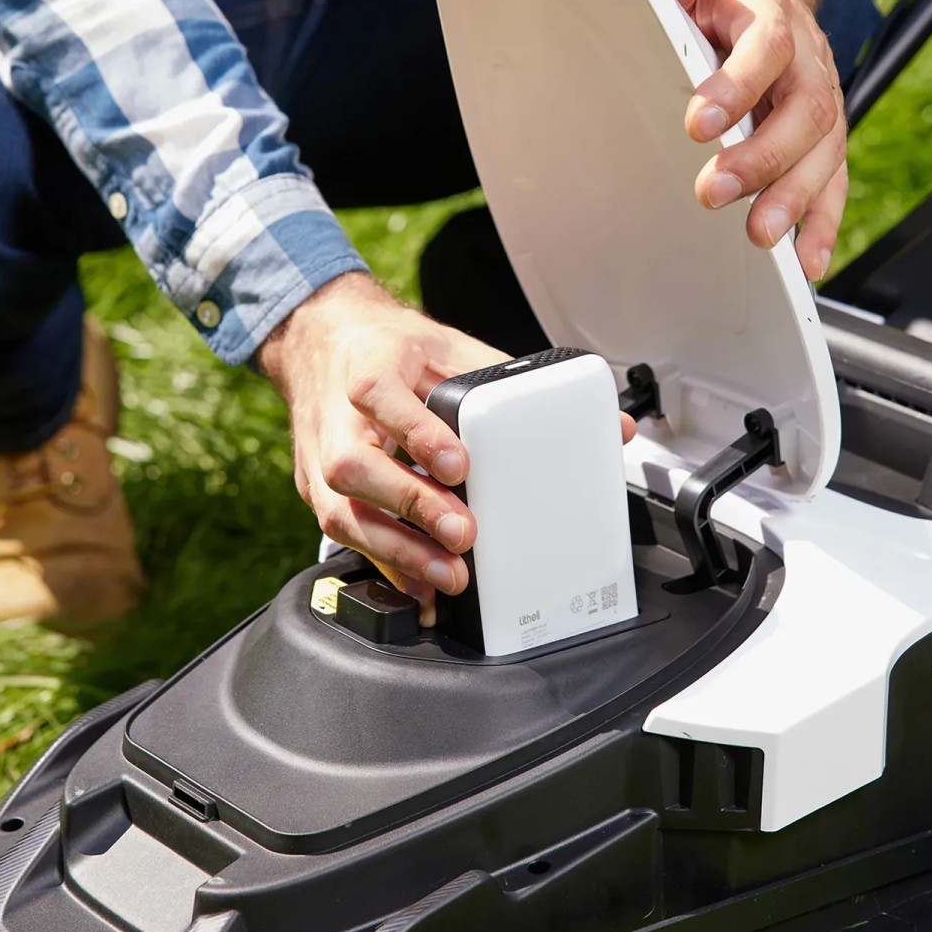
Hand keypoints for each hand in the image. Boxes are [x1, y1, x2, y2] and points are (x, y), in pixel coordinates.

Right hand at [259, 273, 635, 622]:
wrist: (321, 343)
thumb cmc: (390, 350)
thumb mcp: (450, 348)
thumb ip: (518, 386)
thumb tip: (613, 426)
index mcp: (368, 368)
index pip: (380, 396)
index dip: (418, 434)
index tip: (459, 465)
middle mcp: (335, 419)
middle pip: (355, 467)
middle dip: (411, 505)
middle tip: (464, 533)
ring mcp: (319, 460)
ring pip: (342, 513)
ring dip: (398, 550)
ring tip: (449, 574)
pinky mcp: (318, 493)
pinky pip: (345, 537)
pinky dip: (386, 566)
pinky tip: (421, 588)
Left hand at [650, 0, 845, 281]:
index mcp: (771, 16)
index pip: (765, 47)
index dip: (737, 84)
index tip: (699, 122)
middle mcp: (806, 62)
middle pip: (804, 110)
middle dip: (763, 157)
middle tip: (714, 190)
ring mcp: (820, 103)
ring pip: (824, 153)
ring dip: (793, 198)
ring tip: (759, 235)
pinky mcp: (821, 141)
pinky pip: (833, 183)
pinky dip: (821, 224)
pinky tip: (807, 262)